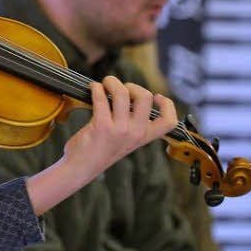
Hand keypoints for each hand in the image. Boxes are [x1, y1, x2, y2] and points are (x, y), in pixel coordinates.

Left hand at [26, 76, 176, 214]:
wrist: (81, 168)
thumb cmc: (100, 151)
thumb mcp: (124, 140)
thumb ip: (131, 123)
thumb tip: (126, 95)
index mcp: (143, 137)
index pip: (169, 122)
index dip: (168, 105)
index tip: (156, 96)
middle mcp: (135, 133)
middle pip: (146, 98)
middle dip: (133, 85)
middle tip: (121, 88)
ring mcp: (119, 130)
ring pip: (122, 93)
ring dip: (111, 82)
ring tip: (104, 84)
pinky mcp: (101, 126)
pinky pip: (101, 97)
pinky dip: (96, 88)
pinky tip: (93, 88)